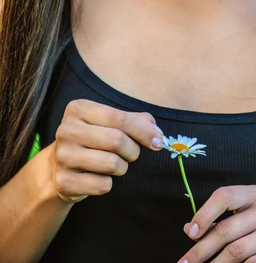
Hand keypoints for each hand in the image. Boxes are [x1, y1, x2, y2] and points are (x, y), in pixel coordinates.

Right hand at [49, 99, 164, 202]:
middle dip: (133, 151)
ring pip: (111, 163)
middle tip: (133, 155)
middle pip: (116, 140)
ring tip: (115, 165)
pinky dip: (108, 183)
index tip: (159, 141)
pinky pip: (102, 185)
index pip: (119, 118)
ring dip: (122, 168)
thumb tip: (156, 132)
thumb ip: (135, 120)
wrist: (59, 166)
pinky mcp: (63, 181)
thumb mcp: (110, 122)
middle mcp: (66, 129)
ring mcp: (62, 156)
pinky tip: (99, 177)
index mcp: (78, 108)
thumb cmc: (93, 139)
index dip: (144, 131)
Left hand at [179, 185, 255, 261]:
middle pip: (227, 229)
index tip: (191, 233)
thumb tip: (189, 229)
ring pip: (237, 250)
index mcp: (254, 194)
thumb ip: (215, 223)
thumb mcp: (239, 220)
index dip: (205, 214)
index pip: (224, 196)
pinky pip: (254, 262)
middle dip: (202, 250)